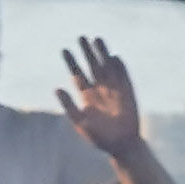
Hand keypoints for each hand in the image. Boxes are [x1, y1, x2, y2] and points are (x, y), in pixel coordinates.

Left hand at [59, 38, 145, 159]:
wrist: (122, 146)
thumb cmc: (100, 138)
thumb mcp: (80, 123)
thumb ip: (69, 106)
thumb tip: (56, 89)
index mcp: (87, 96)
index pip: (78, 74)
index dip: (71, 62)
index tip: (64, 50)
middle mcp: (100, 90)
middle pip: (92, 66)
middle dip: (86, 52)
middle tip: (80, 37)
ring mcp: (114, 90)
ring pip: (107, 67)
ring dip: (102, 54)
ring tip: (97, 39)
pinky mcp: (128, 93)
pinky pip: (123, 77)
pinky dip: (119, 67)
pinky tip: (114, 56)